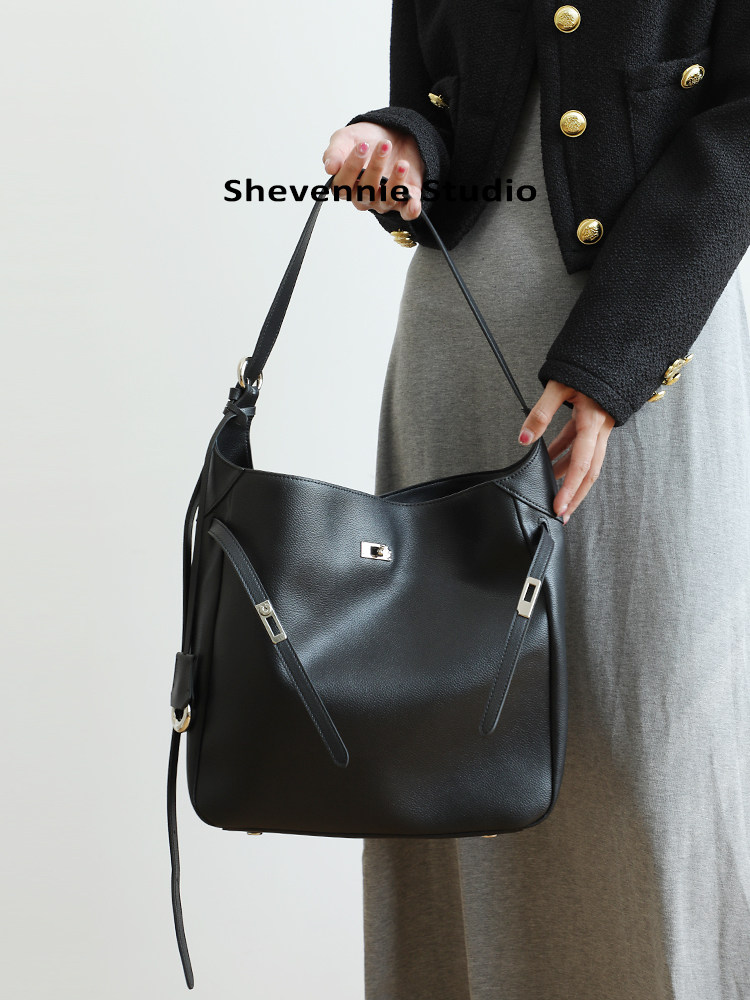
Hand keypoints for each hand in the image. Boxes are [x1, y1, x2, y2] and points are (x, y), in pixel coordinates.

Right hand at [322, 123, 424, 220]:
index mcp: (345, 184)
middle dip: (376, 167)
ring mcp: (384, 199)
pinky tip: (414, 203)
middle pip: (366, 191)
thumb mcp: (346, 138)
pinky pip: (406, 212)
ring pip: (386, 200)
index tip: (362, 146)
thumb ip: (335, 152)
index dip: (351, 168)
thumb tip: (329, 168)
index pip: (342, 186)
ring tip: (402, 164)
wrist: (392, 132)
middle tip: (384, 145)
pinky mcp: (405, 199)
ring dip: (395, 182)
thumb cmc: (366, 138)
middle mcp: (364, 196)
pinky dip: (410, 210)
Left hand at [517, 380, 614, 521]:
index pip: (582, 462)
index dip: (570, 487)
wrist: (610, 353)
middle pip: (589, 471)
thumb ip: (541, 412)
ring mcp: (598, 428)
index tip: (559, 505)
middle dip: (575, 495)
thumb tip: (524, 438)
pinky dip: (566, 458)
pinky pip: (580, 447)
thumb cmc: (588, 367)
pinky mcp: (593, 424)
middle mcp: (599, 429)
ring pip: (586, 462)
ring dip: (569, 479)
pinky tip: (550, 465)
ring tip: (553, 495)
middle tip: (561, 514)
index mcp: (593, 421)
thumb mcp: (560, 386)